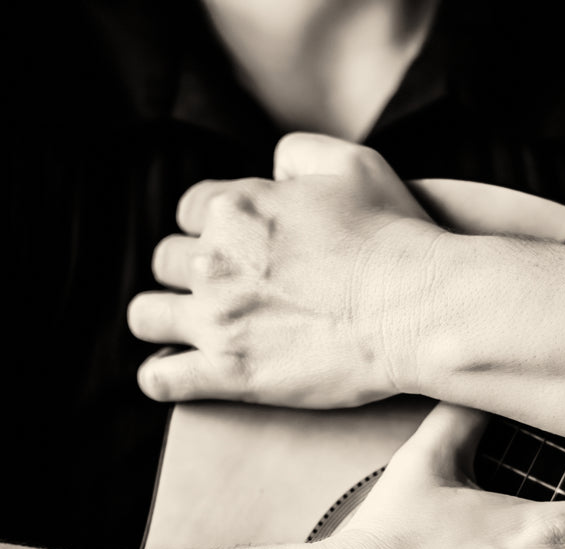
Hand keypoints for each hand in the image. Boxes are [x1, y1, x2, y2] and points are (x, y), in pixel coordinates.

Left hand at [128, 133, 440, 406]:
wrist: (418, 308)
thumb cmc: (394, 236)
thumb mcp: (353, 164)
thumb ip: (298, 153)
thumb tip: (272, 167)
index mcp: (236, 206)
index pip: (189, 209)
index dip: (213, 225)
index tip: (240, 245)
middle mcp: (213, 259)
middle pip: (166, 260)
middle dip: (191, 270)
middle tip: (227, 287)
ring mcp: (217, 318)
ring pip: (146, 315)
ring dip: (162, 318)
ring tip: (191, 327)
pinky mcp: (229, 373)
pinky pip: (159, 379)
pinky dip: (161, 377)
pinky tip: (177, 373)